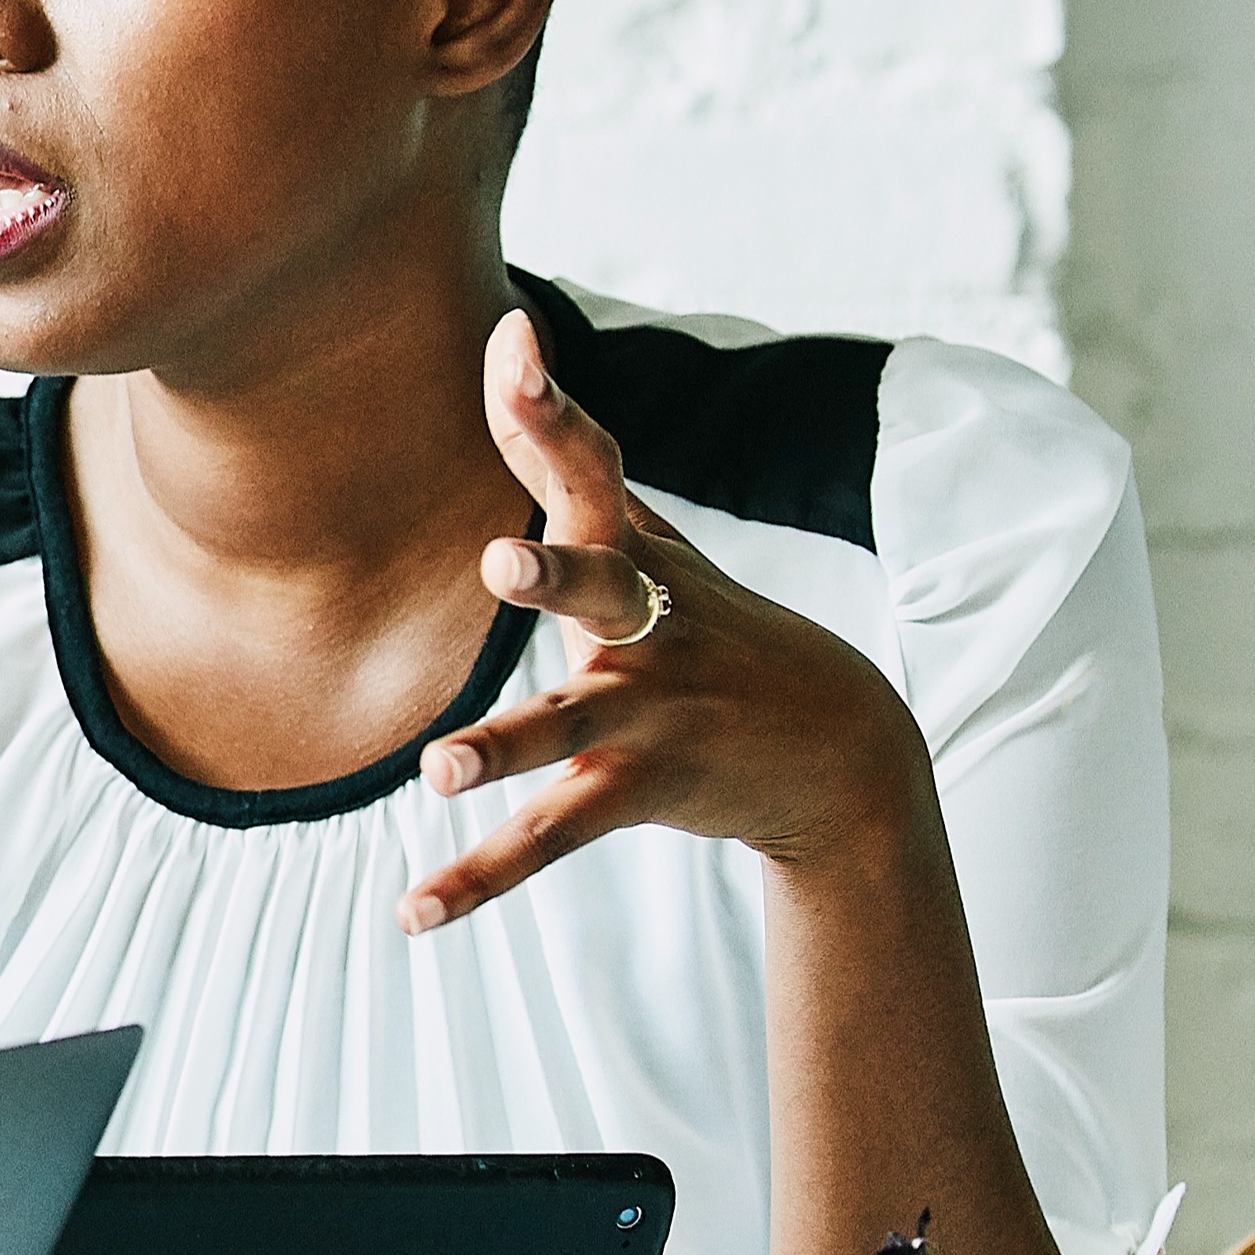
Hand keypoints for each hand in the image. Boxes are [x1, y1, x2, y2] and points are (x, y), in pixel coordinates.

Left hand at [402, 307, 938, 932]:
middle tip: (502, 560)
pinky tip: (410, 913)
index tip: (513, 342)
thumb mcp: (653, 541)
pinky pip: (550, 836)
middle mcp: (648, 628)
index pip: (591, 467)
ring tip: (439, 770)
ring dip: (504, 747)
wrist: (843, 751)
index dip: (549, 408)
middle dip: (557, 572)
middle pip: (602, 588)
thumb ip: (569, 455)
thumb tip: (505, 341)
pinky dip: (479, 878)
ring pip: (567, 728)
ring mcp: (650, 712)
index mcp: (640, 557)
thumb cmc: (716, 626)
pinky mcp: (641, 789)